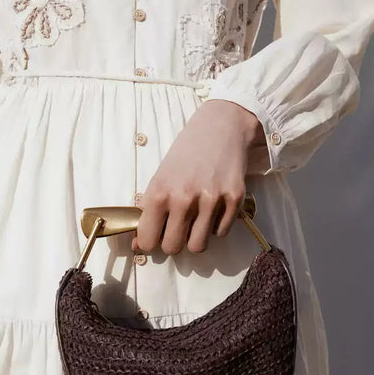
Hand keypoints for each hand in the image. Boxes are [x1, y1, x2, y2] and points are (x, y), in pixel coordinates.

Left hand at [131, 99, 264, 254]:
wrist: (221, 126)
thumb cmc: (186, 154)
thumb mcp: (159, 177)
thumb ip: (149, 210)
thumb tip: (139, 243)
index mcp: (159, 193)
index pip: (148, 241)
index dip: (150, 242)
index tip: (155, 235)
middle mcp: (184, 199)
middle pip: (173, 248)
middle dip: (173, 242)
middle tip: (177, 228)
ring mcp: (211, 200)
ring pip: (198, 246)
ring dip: (195, 238)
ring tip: (196, 221)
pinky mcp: (234, 199)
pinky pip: (220, 233)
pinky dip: (216, 226)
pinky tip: (214, 208)